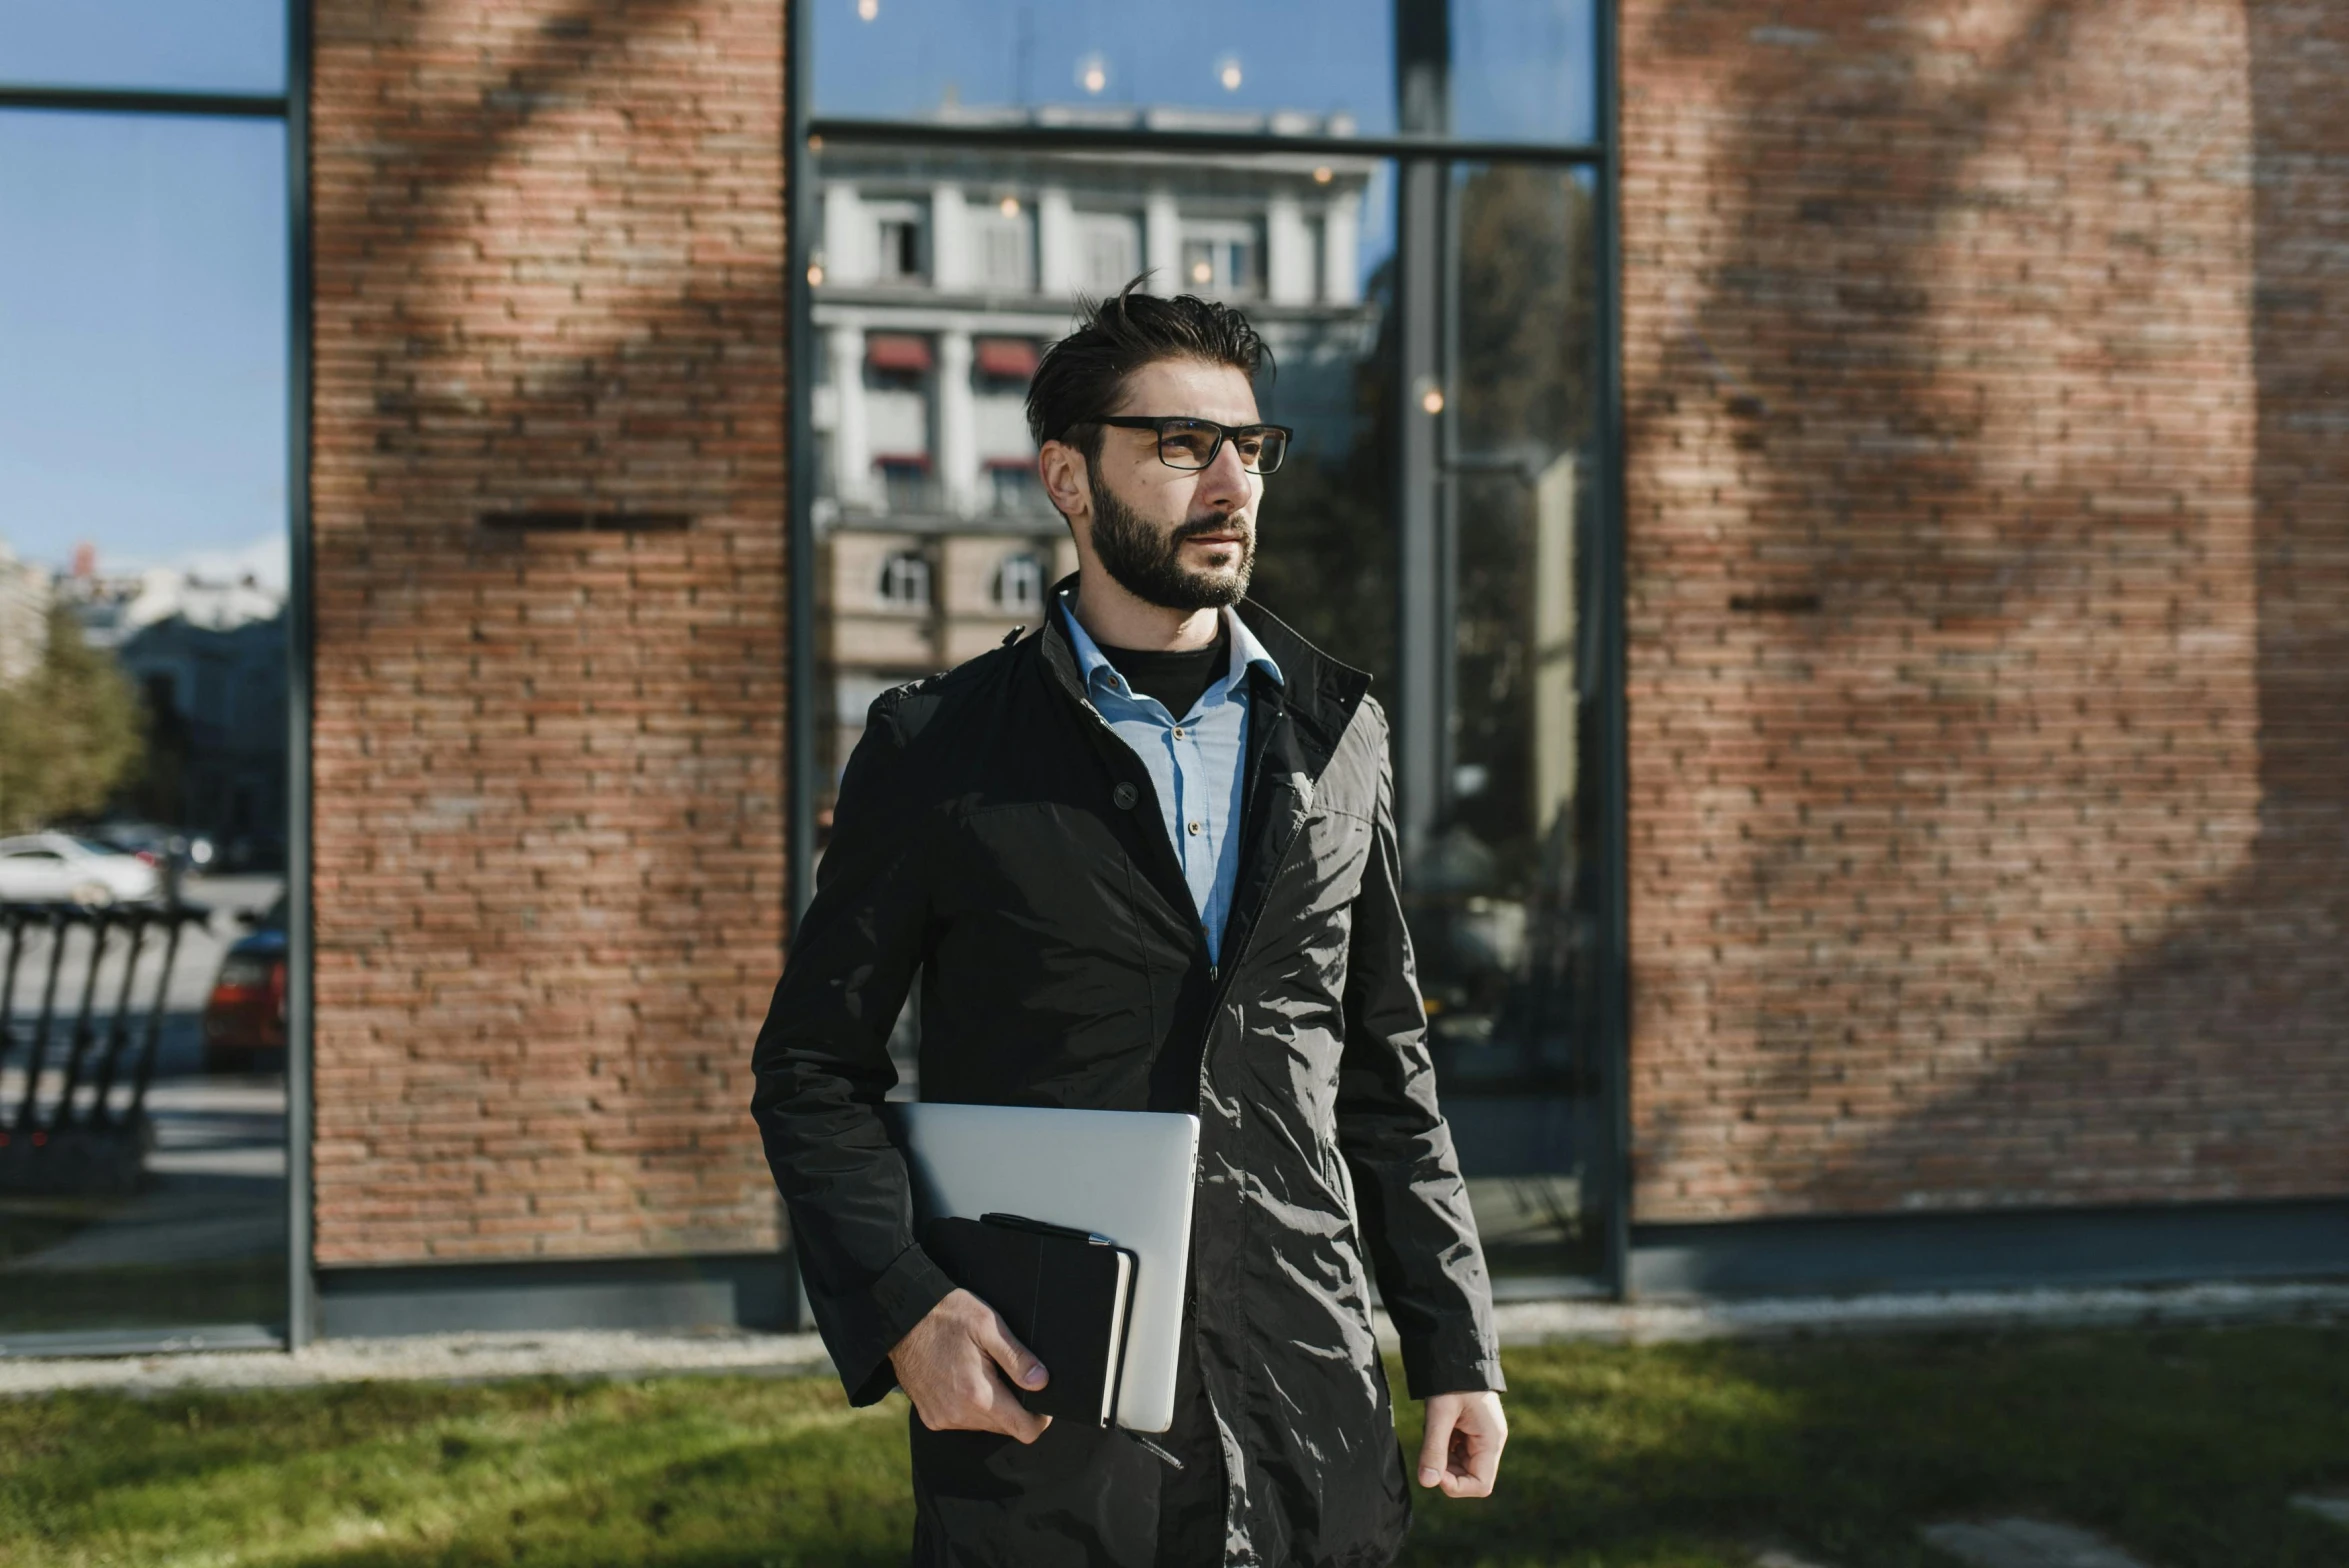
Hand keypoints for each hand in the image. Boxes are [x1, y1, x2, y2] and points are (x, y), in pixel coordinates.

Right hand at [886, 1287, 1052, 1443]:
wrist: (902, 1318)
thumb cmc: (947, 1315)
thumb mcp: (988, 1325)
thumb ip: (1017, 1358)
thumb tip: (1042, 1383)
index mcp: (978, 1395)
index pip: (1024, 1430)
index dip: (1040, 1418)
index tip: (1041, 1398)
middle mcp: (958, 1414)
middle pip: (1006, 1427)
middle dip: (1014, 1406)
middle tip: (1007, 1371)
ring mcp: (942, 1419)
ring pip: (984, 1425)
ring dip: (991, 1405)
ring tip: (982, 1371)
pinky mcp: (930, 1418)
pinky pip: (963, 1421)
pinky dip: (970, 1406)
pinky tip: (963, 1378)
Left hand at [1416, 1390, 1505, 1498]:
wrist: (1456, 1353)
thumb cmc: (1451, 1381)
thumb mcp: (1439, 1414)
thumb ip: (1434, 1449)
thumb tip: (1426, 1483)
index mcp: (1491, 1440)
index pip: (1481, 1485)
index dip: (1457, 1486)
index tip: (1435, 1471)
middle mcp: (1490, 1442)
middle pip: (1470, 1476)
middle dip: (1447, 1471)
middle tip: (1429, 1449)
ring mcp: (1481, 1437)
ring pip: (1461, 1465)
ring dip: (1443, 1458)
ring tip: (1434, 1431)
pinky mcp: (1471, 1431)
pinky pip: (1457, 1451)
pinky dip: (1443, 1446)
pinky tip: (1437, 1426)